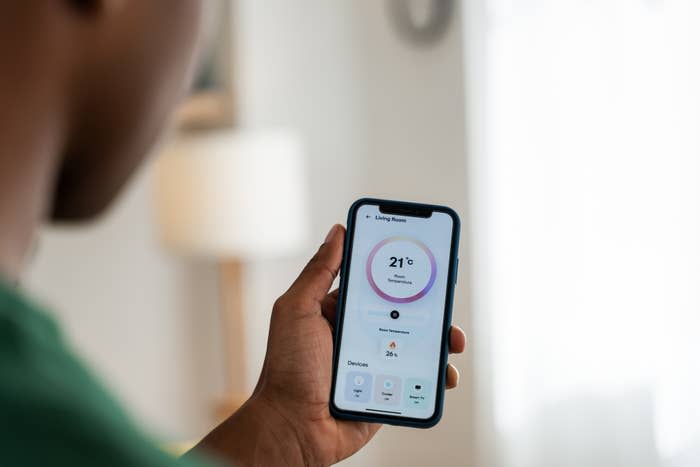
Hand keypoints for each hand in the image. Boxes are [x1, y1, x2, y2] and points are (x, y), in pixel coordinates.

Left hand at [190, 225, 466, 465]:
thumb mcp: (297, 309)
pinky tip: (445, 374)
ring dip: (439, 341)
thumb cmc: (288, 367)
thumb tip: (338, 232)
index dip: (397, 273)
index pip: (373, 285)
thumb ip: (319, 272)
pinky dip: (436, 376)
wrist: (293, 427)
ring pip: (415, 345)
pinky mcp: (386, 390)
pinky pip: (417, 378)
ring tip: (452, 342)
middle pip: (401, 313)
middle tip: (446, 301)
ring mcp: (374, 363)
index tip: (422, 260)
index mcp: (337, 311)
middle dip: (428, 307)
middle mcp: (357, 334)